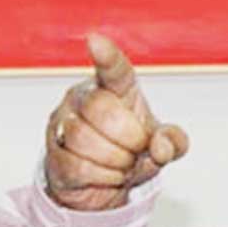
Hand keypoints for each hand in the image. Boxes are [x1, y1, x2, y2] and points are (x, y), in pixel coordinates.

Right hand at [44, 34, 187, 210]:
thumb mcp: (162, 145)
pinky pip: (76, 166)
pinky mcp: (53, 153)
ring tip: (121, 164)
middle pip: (100, 108)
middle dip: (128, 138)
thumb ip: (174, 142)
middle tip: (136, 150)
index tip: (95, 41)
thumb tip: (161, 146)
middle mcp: (85, 98)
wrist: (104, 185)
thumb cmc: (131, 150)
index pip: (113, 68)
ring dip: (114, 161)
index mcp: (115, 89)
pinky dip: (101, 178)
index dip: (106, 56)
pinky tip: (106, 176)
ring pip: (83, 138)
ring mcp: (64, 123)